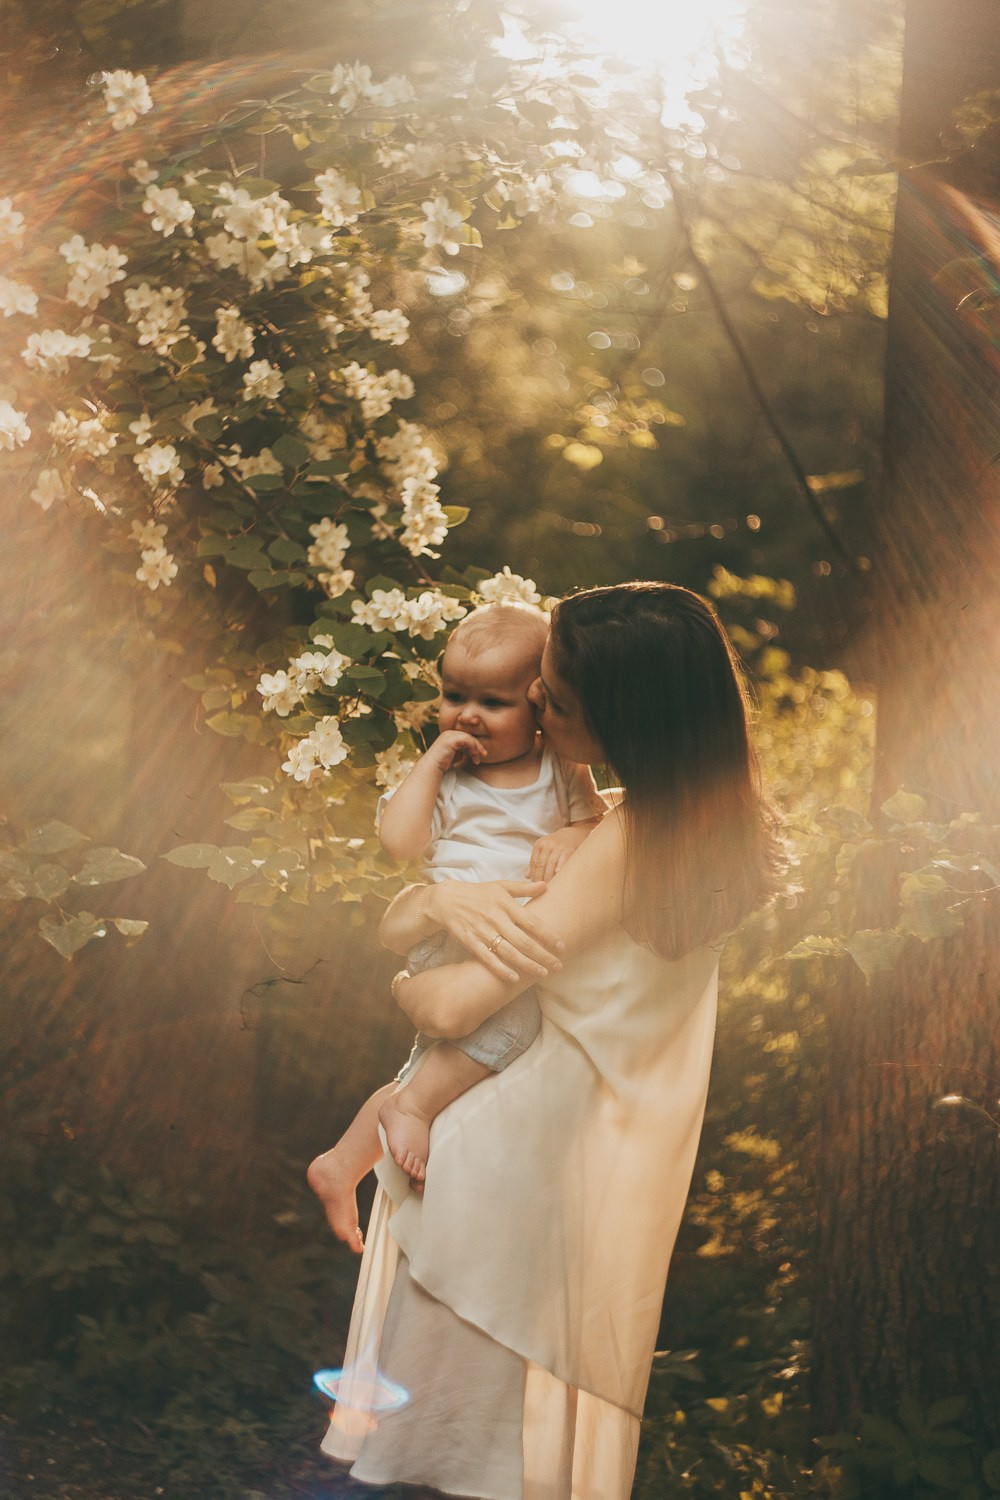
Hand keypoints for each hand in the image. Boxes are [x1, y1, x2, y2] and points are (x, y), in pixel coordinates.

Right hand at [425, 879, 563, 980]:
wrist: (446, 900)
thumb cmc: (478, 893)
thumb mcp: (500, 886)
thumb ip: (523, 888)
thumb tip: (546, 886)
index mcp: (505, 904)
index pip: (532, 922)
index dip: (548, 935)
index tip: (562, 946)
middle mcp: (495, 918)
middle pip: (524, 941)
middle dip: (543, 955)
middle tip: (558, 966)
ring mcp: (483, 931)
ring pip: (509, 952)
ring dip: (527, 965)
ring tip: (542, 973)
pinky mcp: (471, 942)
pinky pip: (488, 958)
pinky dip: (501, 969)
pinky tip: (514, 978)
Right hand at [427, 729, 485, 773]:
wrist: (433, 767)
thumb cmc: (443, 764)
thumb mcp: (456, 755)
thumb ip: (462, 751)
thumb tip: (471, 751)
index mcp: (450, 735)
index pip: (466, 737)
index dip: (475, 745)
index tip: (481, 755)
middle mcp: (450, 733)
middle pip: (469, 736)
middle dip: (478, 746)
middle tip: (484, 755)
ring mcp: (450, 735)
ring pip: (470, 738)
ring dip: (476, 748)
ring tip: (478, 758)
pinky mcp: (451, 739)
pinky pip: (467, 740)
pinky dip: (473, 747)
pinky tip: (474, 756)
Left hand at [528, 824, 594, 882]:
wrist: (574, 834)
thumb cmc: (557, 845)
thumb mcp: (544, 849)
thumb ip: (536, 862)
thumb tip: (526, 876)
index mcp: (539, 845)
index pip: (534, 863)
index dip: (534, 876)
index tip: (535, 886)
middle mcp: (547, 845)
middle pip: (541, 865)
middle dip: (540, 878)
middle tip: (541, 889)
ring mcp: (558, 847)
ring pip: (550, 864)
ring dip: (548, 877)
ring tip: (549, 887)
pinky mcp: (568, 850)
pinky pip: (562, 861)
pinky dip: (559, 868)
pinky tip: (557, 875)